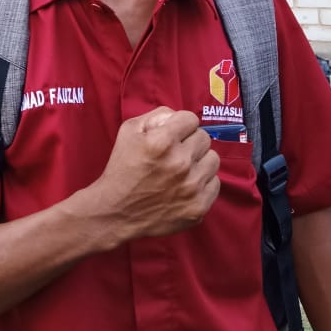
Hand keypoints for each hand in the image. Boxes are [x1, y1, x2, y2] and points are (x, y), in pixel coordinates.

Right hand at [92, 107, 219, 242]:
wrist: (116, 213)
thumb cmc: (122, 169)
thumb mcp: (129, 131)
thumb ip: (157, 116)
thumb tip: (178, 117)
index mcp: (162, 141)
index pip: (191, 119)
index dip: (180, 125)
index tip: (173, 135)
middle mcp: (180, 163)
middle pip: (204, 138)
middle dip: (190, 142)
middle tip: (175, 153)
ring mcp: (192, 187)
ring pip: (213, 160)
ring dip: (199, 162)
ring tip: (182, 170)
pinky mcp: (198, 206)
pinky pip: (214, 183)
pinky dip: (202, 183)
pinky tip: (185, 186)